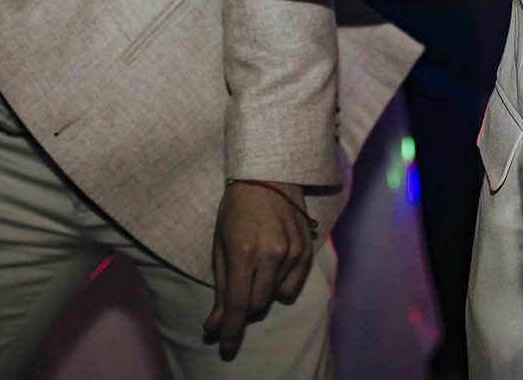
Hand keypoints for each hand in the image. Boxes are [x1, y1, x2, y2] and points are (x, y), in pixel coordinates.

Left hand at [203, 180, 315, 358]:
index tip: (225, 348)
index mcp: (243, 251)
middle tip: (238, 284)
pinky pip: (293, 288)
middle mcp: (271, 254)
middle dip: (243, 305)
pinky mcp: (307, 251)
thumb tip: (214, 326)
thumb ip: (220, 288)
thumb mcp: (220, 245)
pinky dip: (280, 286)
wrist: (269, 174)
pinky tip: (273, 265)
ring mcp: (293, 252)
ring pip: (274, 297)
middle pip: (256, 305)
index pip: (237, 305)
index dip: (230, 331)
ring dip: (262, 292)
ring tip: (256, 264)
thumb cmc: (237, 209)